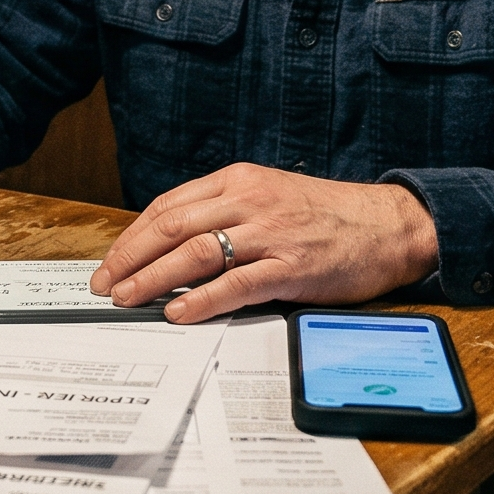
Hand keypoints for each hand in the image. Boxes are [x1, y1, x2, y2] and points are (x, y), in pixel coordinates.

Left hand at [88, 163, 440, 322]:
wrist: (388, 225)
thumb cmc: (329, 216)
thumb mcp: (270, 197)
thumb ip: (226, 213)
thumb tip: (174, 247)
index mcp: (240, 180)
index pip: (170, 205)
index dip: (134, 235)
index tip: (111, 260)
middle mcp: (250, 201)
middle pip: (173, 226)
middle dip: (130, 258)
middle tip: (105, 285)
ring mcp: (271, 233)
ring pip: (196, 253)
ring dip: (153, 279)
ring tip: (127, 299)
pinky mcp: (292, 267)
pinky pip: (236, 284)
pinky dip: (201, 300)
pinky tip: (178, 313)